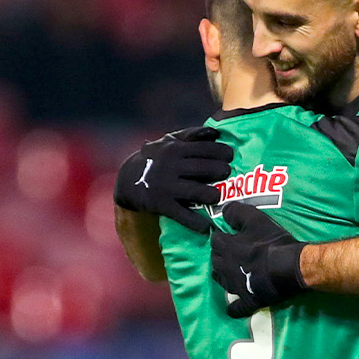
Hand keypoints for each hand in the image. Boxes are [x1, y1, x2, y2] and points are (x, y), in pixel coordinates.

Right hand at [113, 127, 232, 233]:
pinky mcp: (162, 204)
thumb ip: (191, 135)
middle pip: (205, 168)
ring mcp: (167, 186)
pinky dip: (197, 223)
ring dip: (213, 195)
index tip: (230, 156)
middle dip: (221, 171)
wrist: (128, 180)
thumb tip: (216, 132)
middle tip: (227, 174)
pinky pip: (184, 215)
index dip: (222, 152)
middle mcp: (172, 166)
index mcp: (175, 149)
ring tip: (217, 197)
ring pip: (198, 191)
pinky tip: (206, 226)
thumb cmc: (155, 159)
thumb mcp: (168, 142)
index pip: (205, 148)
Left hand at [214, 202, 308, 316]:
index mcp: (226, 248)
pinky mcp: (248, 301)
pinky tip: (235, 306)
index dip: (221, 237)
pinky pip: (236, 308)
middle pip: (215, 262)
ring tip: (232, 273)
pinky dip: (234, 308)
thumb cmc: (272, 241)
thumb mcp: (255, 219)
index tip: (228, 236)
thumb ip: (236, 212)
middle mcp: (225, 268)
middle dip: (220, 257)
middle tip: (230, 254)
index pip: (215, 241)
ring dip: (224, 277)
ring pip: (222, 282)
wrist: (290, 266)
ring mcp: (235, 287)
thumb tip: (223, 210)